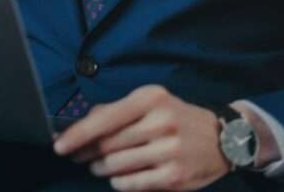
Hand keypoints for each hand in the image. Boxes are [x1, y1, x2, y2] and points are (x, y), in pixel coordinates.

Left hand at [52, 85, 229, 190]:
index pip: (104, 118)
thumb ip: (116, 111)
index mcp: (150, 99)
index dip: (77, 134)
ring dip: (101, 169)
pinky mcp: (175, 175)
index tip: (59, 145)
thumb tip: (82, 123)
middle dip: (86, 153)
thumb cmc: (178, 118)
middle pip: (107, 145)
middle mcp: (160, 122)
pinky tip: (119, 177)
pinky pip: (132, 183)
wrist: (224, 138)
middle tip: (79, 156)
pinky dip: (119, 182)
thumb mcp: (151, 102)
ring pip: (116, 166)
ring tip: (100, 166)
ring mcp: (169, 150)